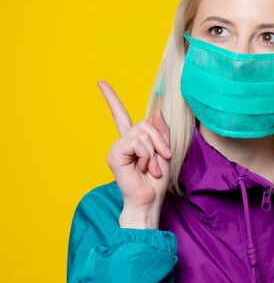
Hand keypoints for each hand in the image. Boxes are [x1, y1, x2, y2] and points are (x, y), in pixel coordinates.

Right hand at [98, 80, 171, 228]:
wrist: (149, 200)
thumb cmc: (156, 181)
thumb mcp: (164, 152)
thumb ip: (161, 131)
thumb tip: (156, 111)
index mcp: (132, 140)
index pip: (121, 115)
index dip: (111, 98)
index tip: (100, 82)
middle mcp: (122, 142)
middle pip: (145, 124)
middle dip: (159, 141)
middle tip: (162, 159)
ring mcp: (116, 148)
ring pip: (143, 134)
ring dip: (154, 152)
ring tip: (151, 168)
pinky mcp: (114, 155)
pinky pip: (138, 144)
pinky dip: (147, 156)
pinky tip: (142, 169)